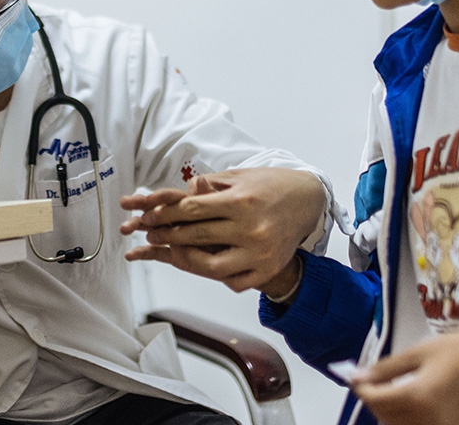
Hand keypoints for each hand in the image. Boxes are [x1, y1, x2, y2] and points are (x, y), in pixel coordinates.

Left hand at [118, 167, 325, 291]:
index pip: (193, 211)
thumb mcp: (239, 177)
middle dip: (168, 236)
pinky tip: (204, 267)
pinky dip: (217, 277)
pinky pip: (234, 281)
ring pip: (212, 267)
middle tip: (151, 234)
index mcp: (241, 201)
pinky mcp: (267, 268)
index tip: (149, 217)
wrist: (309, 199)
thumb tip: (177, 197)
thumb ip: (208, 187)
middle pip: (198, 237)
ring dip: (187, 260)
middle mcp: (251, 229)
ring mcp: (260, 253)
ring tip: (173, 253)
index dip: (166, 214)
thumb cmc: (271, 185)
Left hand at [352, 324, 458, 424]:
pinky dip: (407, 418)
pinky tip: (411, 400)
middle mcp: (428, 420)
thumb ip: (386, 368)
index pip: (374, 400)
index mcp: (418, 397)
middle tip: (374, 380)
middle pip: (383, 417)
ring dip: (389, 411)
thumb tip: (359, 376)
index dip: (361, 387)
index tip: (357, 376)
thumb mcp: (419, 352)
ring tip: (392, 389)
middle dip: (374, 399)